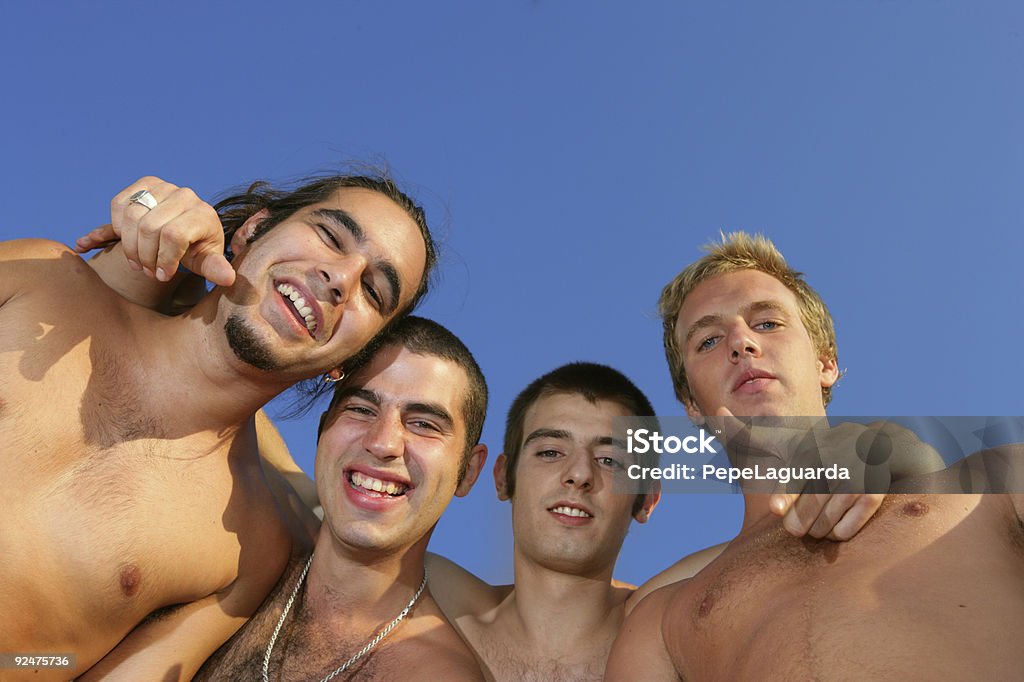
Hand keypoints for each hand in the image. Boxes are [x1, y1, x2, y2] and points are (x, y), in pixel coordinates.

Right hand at [74, 176, 234, 286]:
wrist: (187, 228)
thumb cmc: (197, 247)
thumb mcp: (207, 261)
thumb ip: (215, 269)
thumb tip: (229, 279)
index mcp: (204, 213)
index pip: (173, 236)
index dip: (164, 259)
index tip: (163, 275)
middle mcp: (184, 195)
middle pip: (149, 228)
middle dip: (145, 257)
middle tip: (148, 271)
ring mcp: (163, 186)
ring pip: (132, 216)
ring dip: (129, 245)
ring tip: (138, 262)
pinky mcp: (144, 184)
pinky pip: (119, 204)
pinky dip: (118, 226)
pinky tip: (129, 240)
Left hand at [708, 407, 898, 540]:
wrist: (873, 447)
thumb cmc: (813, 449)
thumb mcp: (781, 440)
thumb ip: (745, 433)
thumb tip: (718, 411)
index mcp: (803, 453)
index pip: (791, 482)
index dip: (784, 496)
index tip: (774, 507)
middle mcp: (830, 463)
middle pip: (802, 519)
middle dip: (801, 526)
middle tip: (803, 522)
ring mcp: (854, 478)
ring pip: (824, 529)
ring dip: (821, 530)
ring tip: (825, 513)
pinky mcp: (873, 493)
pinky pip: (846, 531)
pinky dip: (840, 532)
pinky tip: (841, 516)